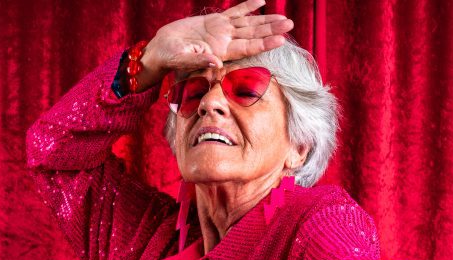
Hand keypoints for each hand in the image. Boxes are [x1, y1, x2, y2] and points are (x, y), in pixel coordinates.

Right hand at [141, 0, 292, 82]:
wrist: (162, 50)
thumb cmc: (169, 58)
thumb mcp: (182, 60)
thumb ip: (199, 61)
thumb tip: (217, 61)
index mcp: (221, 52)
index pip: (248, 47)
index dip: (265, 43)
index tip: (281, 40)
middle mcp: (225, 42)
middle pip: (254, 34)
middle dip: (272, 29)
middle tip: (290, 24)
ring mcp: (222, 31)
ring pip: (248, 23)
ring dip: (266, 20)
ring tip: (283, 17)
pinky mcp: (215, 22)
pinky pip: (234, 12)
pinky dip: (247, 6)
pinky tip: (261, 1)